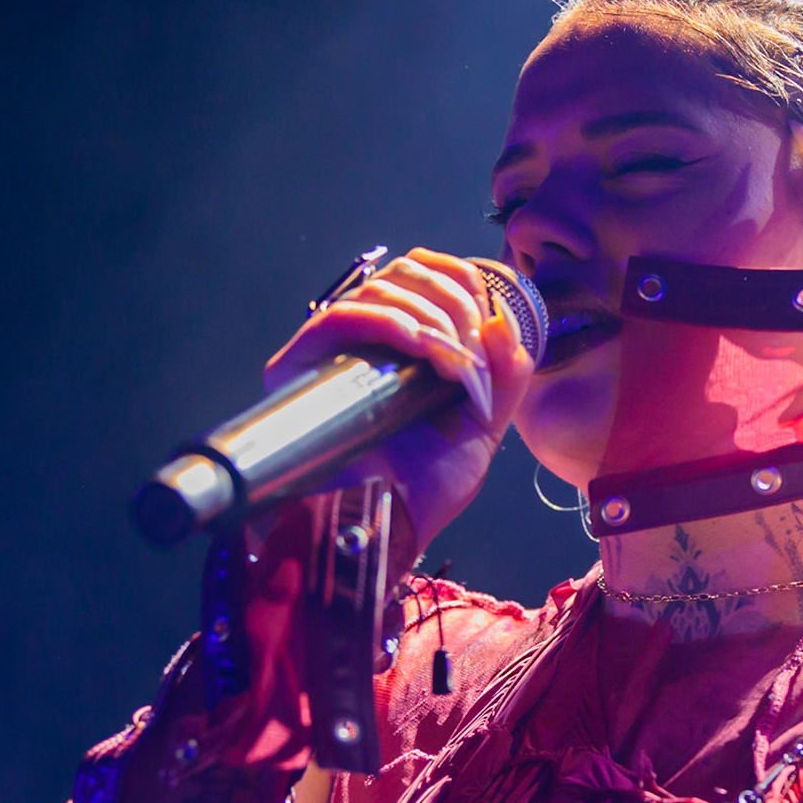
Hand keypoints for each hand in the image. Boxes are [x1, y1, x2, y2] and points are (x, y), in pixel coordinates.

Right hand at [262, 247, 533, 544]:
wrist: (383, 528)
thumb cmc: (424, 489)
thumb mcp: (484, 427)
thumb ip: (506, 375)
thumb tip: (503, 321)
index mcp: (405, 347)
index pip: (425, 276)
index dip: (461, 281)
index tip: (487, 316)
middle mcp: (364, 340)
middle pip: (404, 273)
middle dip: (451, 303)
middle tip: (471, 351)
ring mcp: (328, 351)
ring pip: (377, 290)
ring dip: (428, 316)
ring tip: (450, 361)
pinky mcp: (296, 365)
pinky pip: (338, 317)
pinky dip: (386, 321)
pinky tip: (417, 345)